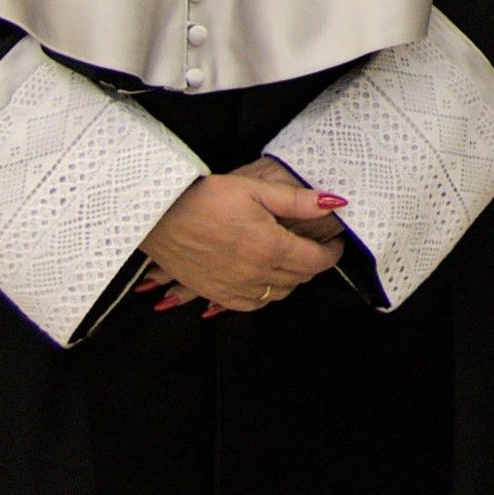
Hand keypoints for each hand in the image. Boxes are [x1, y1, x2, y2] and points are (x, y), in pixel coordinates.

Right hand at [138, 158, 347, 313]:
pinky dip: (265, 295)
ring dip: (290, 280)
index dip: (332, 254)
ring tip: (288, 259)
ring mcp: (234, 288)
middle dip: (312, 263)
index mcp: (270, 248)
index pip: (316, 261)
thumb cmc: (205, 197)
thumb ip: (297, 201)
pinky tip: (262, 279)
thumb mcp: (255, 190)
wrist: (157, 214)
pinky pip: (251, 304)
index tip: (336, 244)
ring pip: (278, 294)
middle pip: (299, 278)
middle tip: (312, 246)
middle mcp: (255, 274)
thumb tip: (334, 203)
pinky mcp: (214, 293)